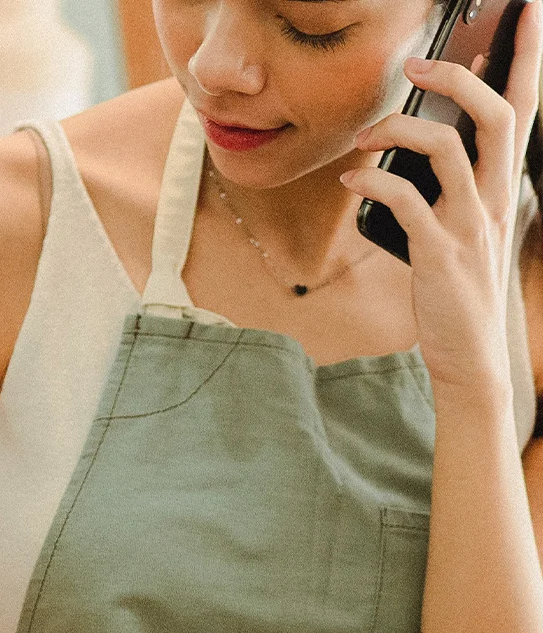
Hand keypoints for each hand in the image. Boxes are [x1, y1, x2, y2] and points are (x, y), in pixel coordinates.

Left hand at [341, 0, 542, 397]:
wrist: (469, 355)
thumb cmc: (458, 293)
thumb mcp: (465, 232)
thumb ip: (451, 190)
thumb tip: (418, 152)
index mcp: (502, 188)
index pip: (524, 108)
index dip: (527, 57)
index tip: (524, 10)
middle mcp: (494, 198)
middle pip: (496, 114)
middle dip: (460, 78)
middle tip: (418, 66)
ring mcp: (469, 224)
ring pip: (448, 149)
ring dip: (402, 130)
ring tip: (365, 137)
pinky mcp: (438, 252)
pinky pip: (406, 200)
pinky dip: (374, 183)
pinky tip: (350, 183)